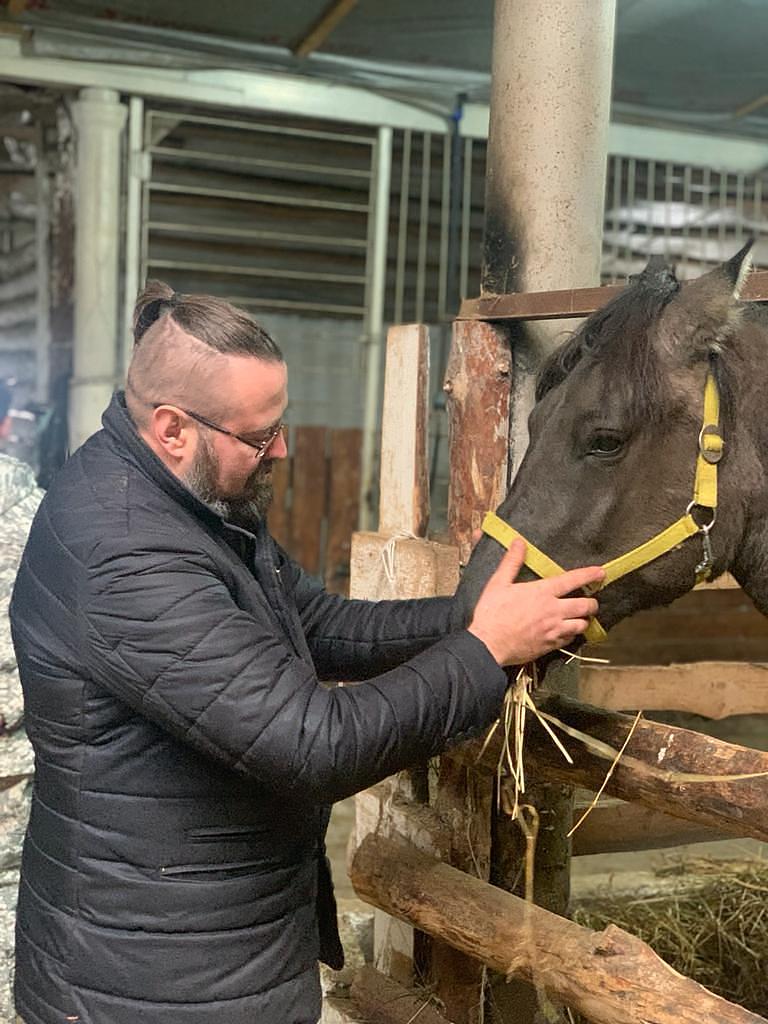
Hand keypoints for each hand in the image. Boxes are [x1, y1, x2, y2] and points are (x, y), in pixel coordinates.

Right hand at [468, 539, 604, 665]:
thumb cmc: (491, 613)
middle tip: (591, 601)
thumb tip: (519, 542)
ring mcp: (554, 630)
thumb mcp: (498, 583)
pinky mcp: (550, 646)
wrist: (488, 645)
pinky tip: (566, 632)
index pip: (572, 580)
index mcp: (542, 592)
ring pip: (581, 625)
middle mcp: (553, 611)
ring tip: (581, 617)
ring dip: (583, 620)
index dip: (589, 575)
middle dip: (592, 603)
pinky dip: (571, 635)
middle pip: (585, 606)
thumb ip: (512, 562)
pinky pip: (570, 640)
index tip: (601, 572)